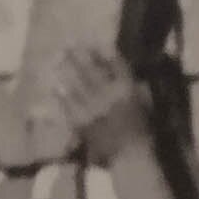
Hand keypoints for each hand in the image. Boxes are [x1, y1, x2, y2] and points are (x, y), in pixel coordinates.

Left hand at [41, 45, 151, 161]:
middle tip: (67, 44)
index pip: (115, 64)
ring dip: (66, 70)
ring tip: (57, 59)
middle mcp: (108, 94)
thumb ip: (133, 85)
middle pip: (91, 69)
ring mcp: (92, 107)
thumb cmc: (140, 129)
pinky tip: (55, 86)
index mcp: (126, 88)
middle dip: (79, 56)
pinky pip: (68, 104)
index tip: (93, 42)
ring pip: (76, 84)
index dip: (103, 51)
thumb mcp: (144, 102)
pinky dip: (61, 95)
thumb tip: (121, 70)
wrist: (130, 156)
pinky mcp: (81, 121)